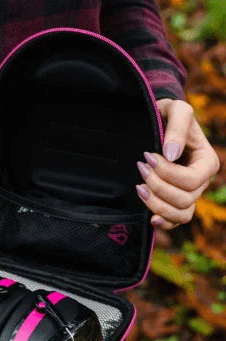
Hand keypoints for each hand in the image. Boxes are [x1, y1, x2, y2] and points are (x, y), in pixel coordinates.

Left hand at [135, 98, 219, 229]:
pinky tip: (151, 218)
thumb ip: (178, 127)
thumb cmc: (169, 115)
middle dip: (159, 187)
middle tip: (140, 168)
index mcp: (207, 162)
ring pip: (180, 214)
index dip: (168, 174)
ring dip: (157, 205)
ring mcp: (189, 195)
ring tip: (139, 188)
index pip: (191, 180)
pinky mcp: (175, 202)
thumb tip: (171, 154)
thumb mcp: (176, 110)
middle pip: (185, 199)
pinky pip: (175, 221)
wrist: (159, 124)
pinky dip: (164, 223)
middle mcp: (201, 182)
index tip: (148, 157)